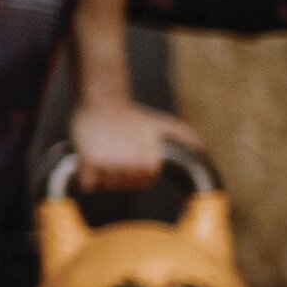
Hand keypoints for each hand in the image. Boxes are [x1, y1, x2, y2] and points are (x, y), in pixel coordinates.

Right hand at [68, 98, 200, 191]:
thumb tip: (201, 148)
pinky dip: (86, 177)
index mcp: (151, 163)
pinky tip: (88, 160)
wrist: (102, 99)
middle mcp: (133, 167)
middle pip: (121, 187)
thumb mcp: (161, 124)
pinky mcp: (90, 162)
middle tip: (112, 151)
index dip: (132, 172)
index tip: (126, 154)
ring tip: (102, 152)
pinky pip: (88, 185)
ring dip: (100, 175)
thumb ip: (184, 136)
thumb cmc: (131, 113)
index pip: (140, 183)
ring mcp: (111, 165)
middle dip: (115, 174)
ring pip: (105, 187)